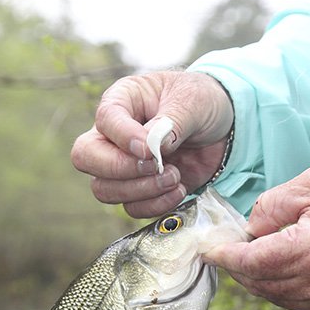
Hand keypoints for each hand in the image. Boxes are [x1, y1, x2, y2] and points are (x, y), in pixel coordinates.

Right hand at [70, 71, 232, 217]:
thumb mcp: (193, 101)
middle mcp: (114, 135)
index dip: (123, 138)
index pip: (104, 120)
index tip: (150, 150)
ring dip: (142, 190)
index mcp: (123, 101)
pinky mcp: (141, 190)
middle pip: (86, 158)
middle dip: (120, 169)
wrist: (223, 129)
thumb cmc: (201, 102)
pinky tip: (179, 190)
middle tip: (157, 166)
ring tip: (175, 176)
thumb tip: (153, 147)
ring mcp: (123, 166)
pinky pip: (132, 208)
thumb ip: (172, 121)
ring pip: (105, 190)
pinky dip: (155, 206)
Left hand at [203, 167, 309, 309]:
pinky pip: (292, 303)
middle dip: (237, 266)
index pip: (252, 263)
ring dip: (256, 277)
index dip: (225, 256)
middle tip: (226, 246)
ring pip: (272, 296)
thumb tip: (247, 231)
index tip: (208, 248)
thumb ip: (271, 206)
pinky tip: (280, 266)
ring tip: (253, 253)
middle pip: (258, 283)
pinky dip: (279, 287)